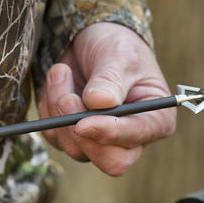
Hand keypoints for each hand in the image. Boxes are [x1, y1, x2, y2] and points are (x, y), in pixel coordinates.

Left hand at [38, 22, 174, 175]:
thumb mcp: (117, 55)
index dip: (109, 133)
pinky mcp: (73, 138)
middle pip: (109, 161)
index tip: (83, 122)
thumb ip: (110, 79)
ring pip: (75, 148)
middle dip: (81, 131)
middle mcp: (130, 139)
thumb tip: (98, 102)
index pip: (135, 140)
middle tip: (66, 98)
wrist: (91, 40)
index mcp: (155, 120)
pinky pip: (54, 135)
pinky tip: (59, 81)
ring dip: (60, 108)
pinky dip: (48, 107)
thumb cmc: (116, 46)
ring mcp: (100, 142)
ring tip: (63, 71)